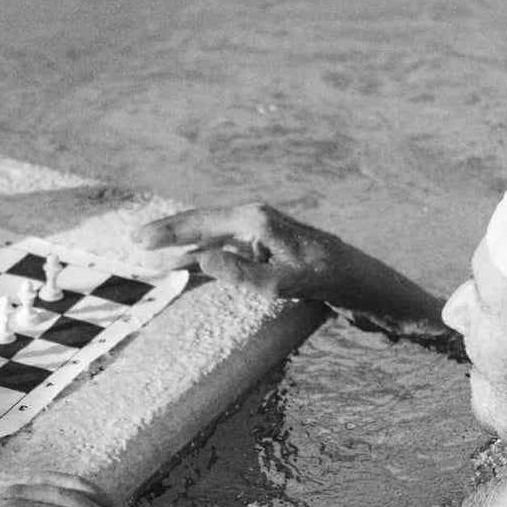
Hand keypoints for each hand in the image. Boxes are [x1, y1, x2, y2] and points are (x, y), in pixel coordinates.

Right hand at [137, 203, 362, 303]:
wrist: (369, 286)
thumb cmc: (332, 282)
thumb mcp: (285, 285)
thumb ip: (242, 275)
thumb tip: (202, 260)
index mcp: (258, 221)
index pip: (202, 223)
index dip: (169, 232)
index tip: (140, 240)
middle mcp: (259, 222)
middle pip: (204, 226)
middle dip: (171, 235)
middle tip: (136, 243)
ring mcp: (265, 238)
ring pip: (216, 240)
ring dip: (188, 250)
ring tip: (158, 261)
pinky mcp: (273, 253)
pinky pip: (231, 254)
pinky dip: (210, 262)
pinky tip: (197, 270)